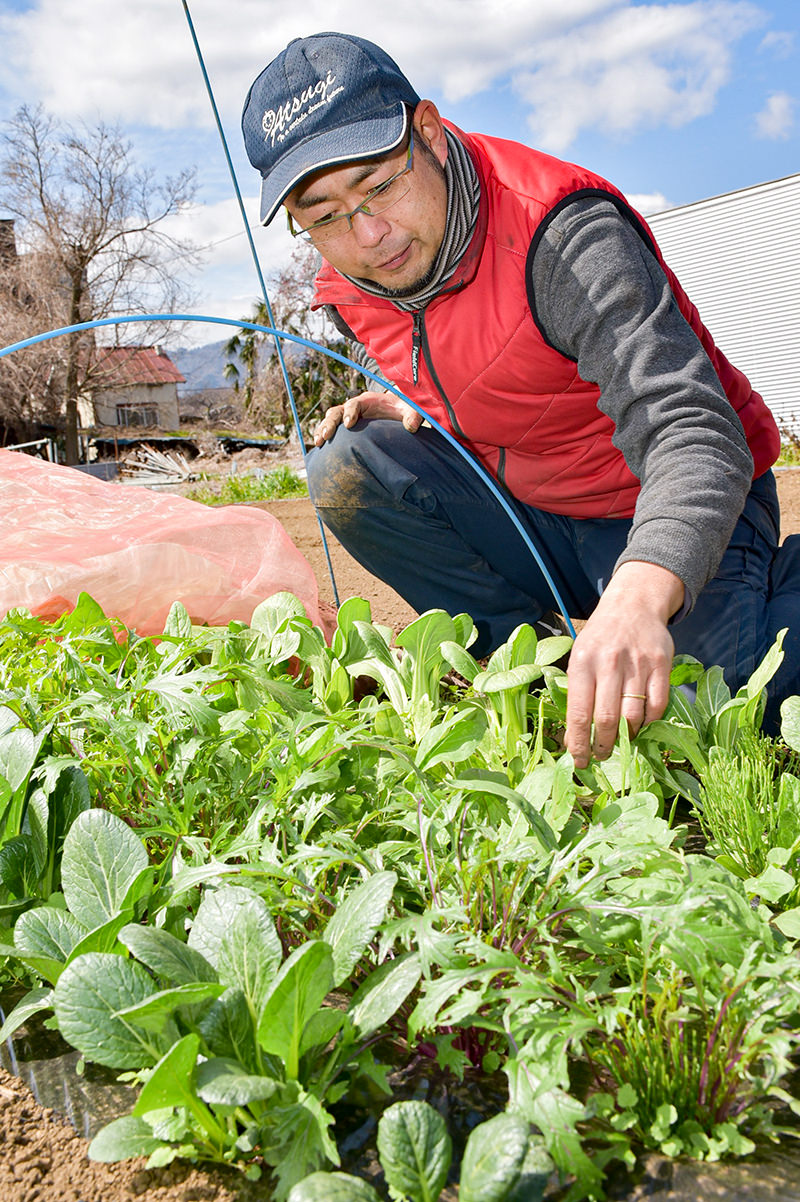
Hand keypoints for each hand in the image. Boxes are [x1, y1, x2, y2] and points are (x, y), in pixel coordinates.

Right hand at [313, 391, 422, 445]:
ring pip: (331, 419)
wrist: (398, 411)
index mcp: (368, 401)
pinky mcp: (347, 427)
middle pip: (338, 411)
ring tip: (318, 441)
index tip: (349, 424)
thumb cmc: (404, 409)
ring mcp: (349, 416)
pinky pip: (332, 429)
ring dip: (323, 429)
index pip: (355, 403)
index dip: (350, 412)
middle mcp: (355, 407)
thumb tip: (412, 427)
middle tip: (326, 435)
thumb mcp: (411, 409)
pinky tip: (320, 447)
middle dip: (331, 422)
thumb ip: (413, 415)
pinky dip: (325, 435)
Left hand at [565, 561, 683, 769]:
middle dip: (603, 746)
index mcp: (582, 662)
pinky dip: (650, 722)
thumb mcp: (579, 656)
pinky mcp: (661, 663)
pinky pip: (657, 704)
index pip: (578, 713)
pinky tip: (641, 725)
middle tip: (601, 756)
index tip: (578, 761)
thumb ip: (577, 692)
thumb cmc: (600, 638)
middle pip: (606, 719)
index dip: (578, 743)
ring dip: (628, 736)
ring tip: (622, 742)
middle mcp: (608, 662)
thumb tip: (574, 737)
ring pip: (634, 715)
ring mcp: (637, 663)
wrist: (632, 604)